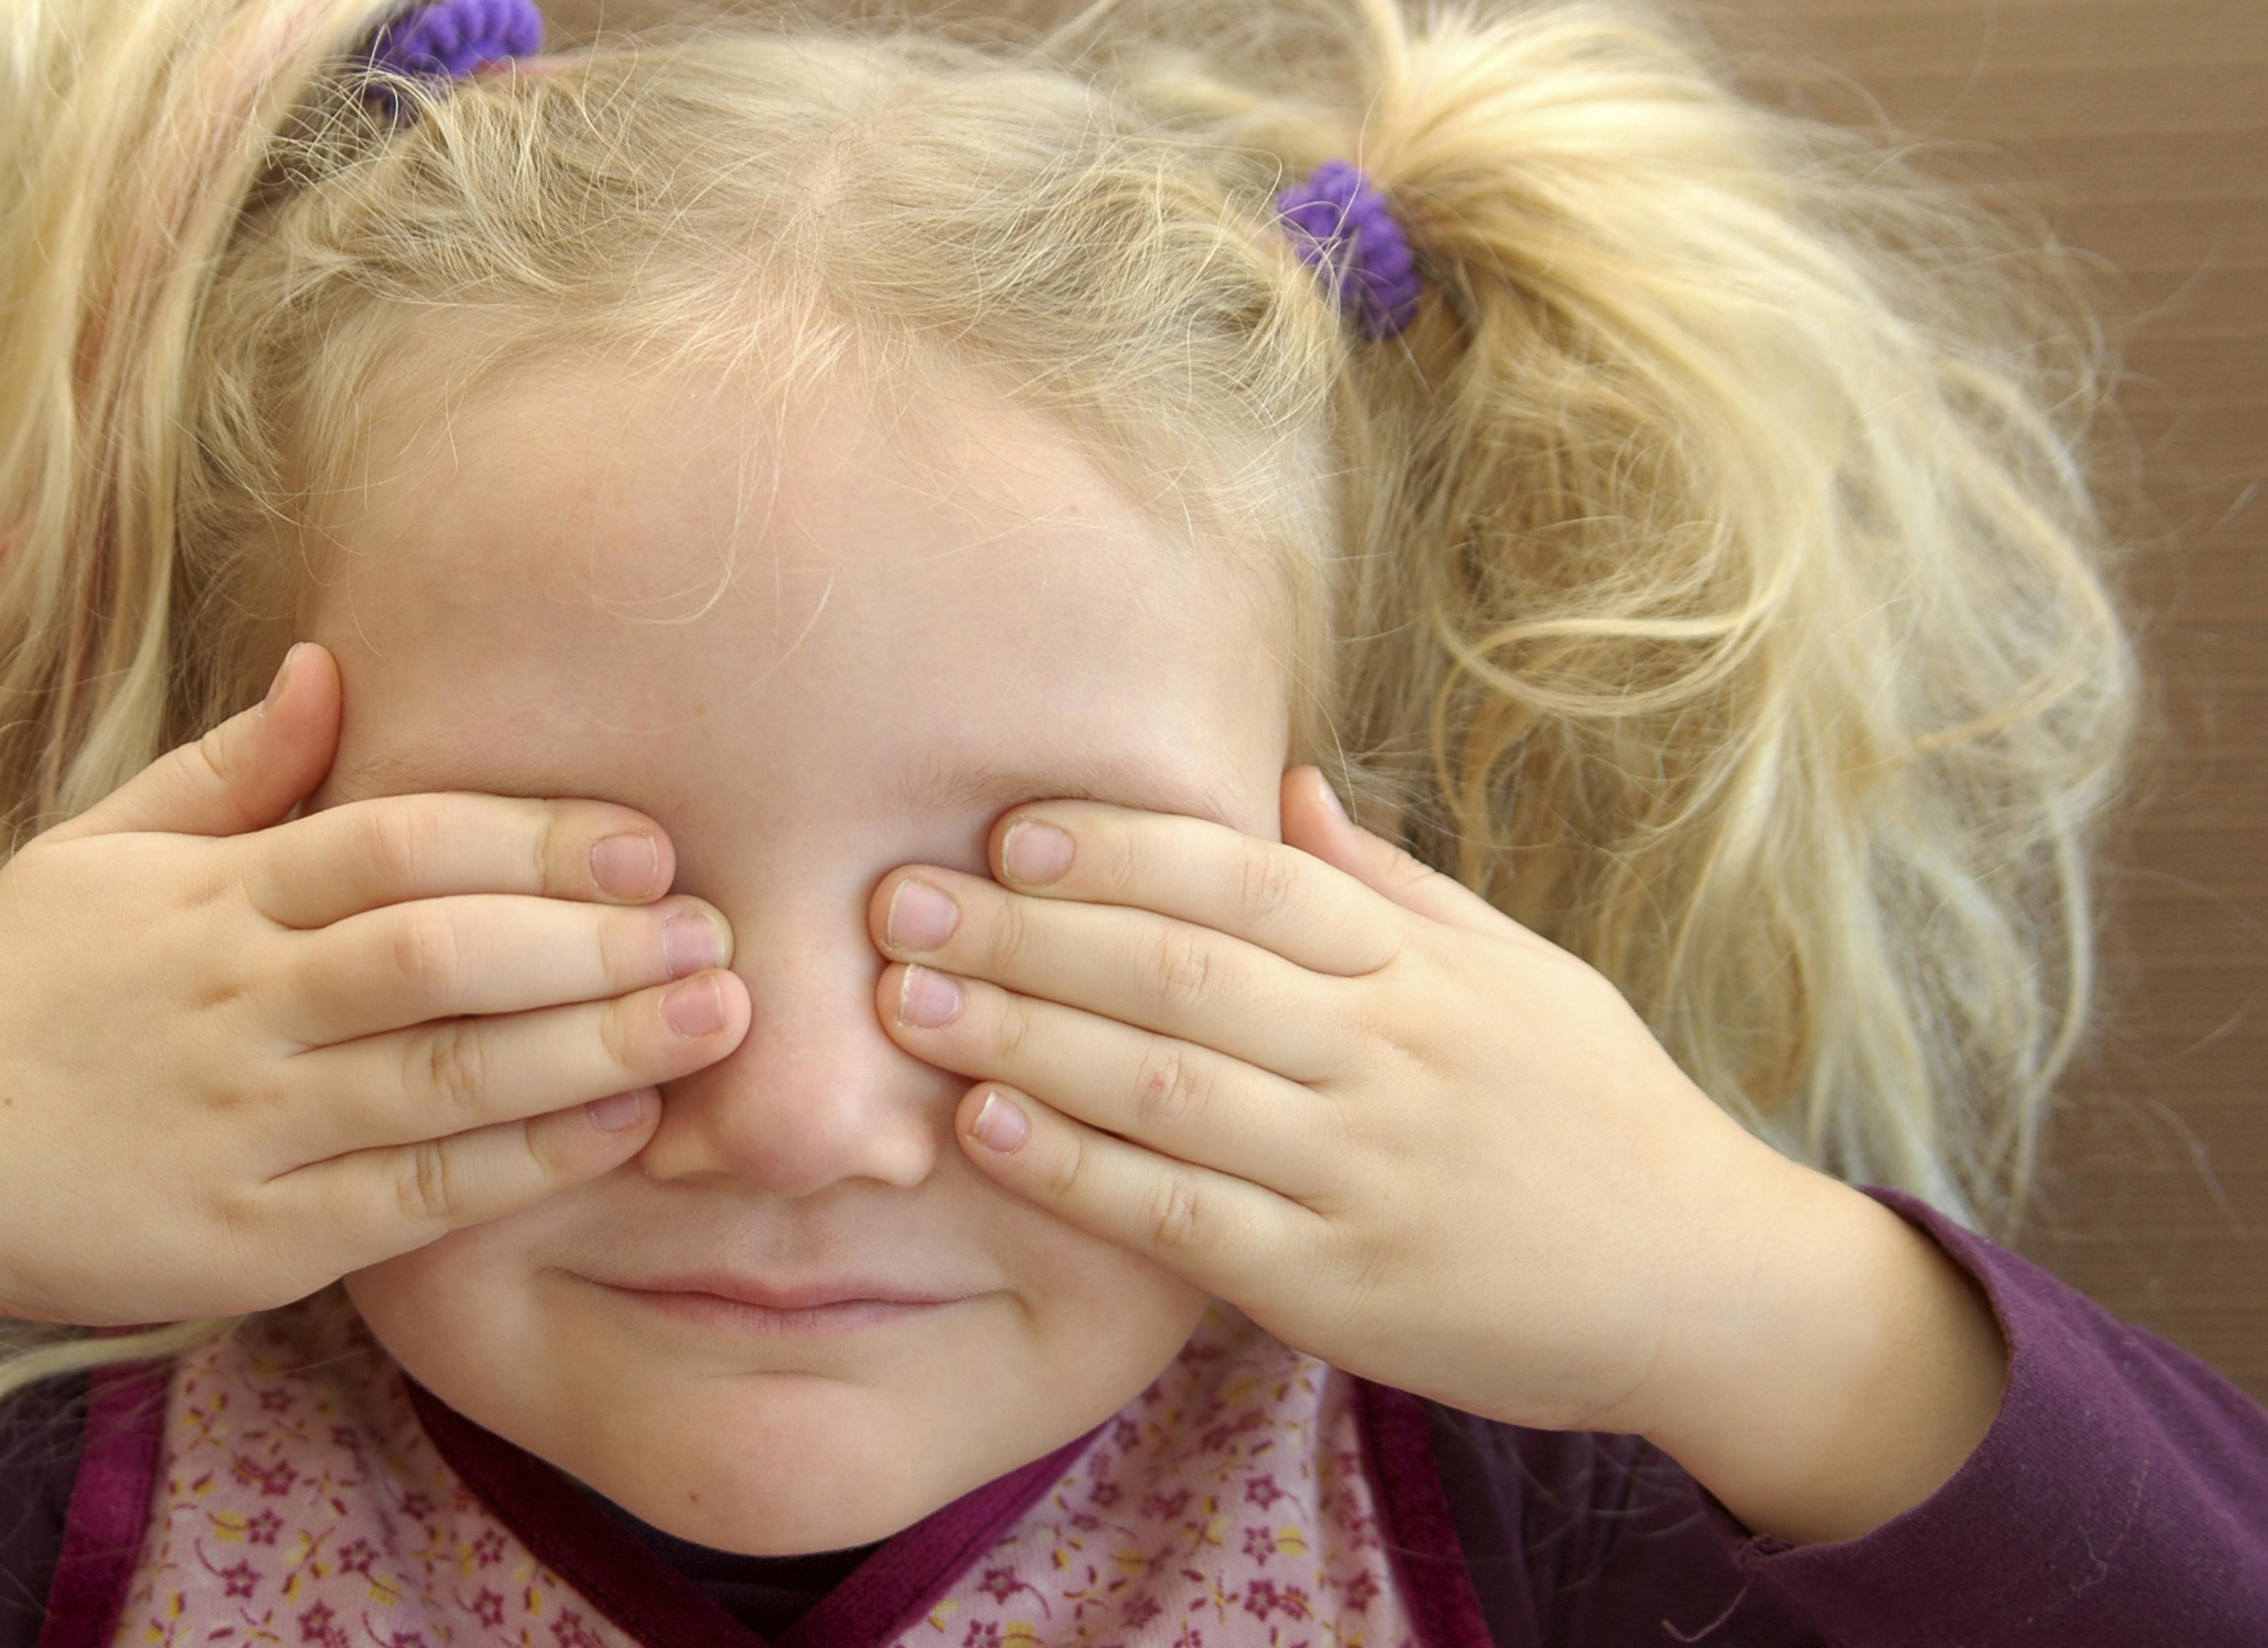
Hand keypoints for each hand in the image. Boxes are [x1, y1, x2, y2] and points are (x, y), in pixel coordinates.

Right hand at [0, 644, 749, 1384]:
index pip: (390, 844)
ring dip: (591, 1047)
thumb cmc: (10, 993)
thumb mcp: (94, 853)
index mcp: (207, 899)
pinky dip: (520, 1163)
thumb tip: (332, 663)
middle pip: (435, 954)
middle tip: (718, 928)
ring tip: (714, 1021)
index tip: (646, 839)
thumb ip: (227, 770)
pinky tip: (617, 1128)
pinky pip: (412, 1199)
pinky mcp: (248, 1241)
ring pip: (439, 1077)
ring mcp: (241, 1128)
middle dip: (590, 939)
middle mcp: (233, 1005)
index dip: (528, 837)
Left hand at [865, 767, 2005, 1543]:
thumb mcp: (1519, 974)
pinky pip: (1188, 1218)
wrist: (1709, 1285)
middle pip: (1181, 970)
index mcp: (1423, 970)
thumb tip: (1285, 783)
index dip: (1124, 845)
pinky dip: (1081, 1171)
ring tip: (906, 1001)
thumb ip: (1389, 887)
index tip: (1009, 824)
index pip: (1251, 880)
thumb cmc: (1597, 1113)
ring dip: (1021, 1038)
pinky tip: (987, 1133)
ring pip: (1168, 1086)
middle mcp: (1389, 1054)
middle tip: (895, 899)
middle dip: (1027, 931)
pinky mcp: (1341, 1284)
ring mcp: (1363, 1171)